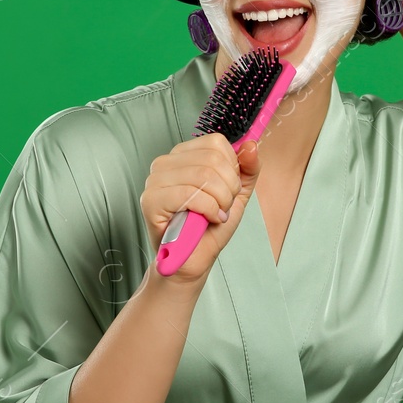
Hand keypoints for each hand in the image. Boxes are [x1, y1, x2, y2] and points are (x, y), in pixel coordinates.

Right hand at [140, 134, 261, 285]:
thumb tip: (251, 145)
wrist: (194, 259)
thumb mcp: (237, 193)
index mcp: (184, 155)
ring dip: (219, 202)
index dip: (232, 169)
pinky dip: (208, 210)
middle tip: (222, 207)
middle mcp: (165, 162)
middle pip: (213, 159)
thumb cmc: (210, 226)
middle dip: (228, 189)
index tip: (228, 190)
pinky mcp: (151, 200)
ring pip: (204, 176)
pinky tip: (206, 219)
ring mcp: (155, 180)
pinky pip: (190, 194)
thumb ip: (247, 168)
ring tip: (214, 215)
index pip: (216, 143)